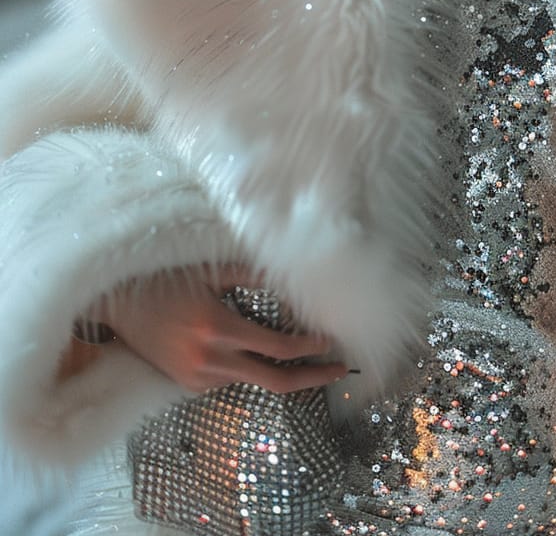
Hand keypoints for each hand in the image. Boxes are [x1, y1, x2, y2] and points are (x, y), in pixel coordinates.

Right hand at [93, 264, 347, 394]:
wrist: (117, 305)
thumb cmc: (164, 278)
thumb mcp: (210, 270)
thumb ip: (252, 275)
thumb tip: (293, 279)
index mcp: (217, 328)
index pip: (276, 348)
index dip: (308, 347)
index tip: (331, 340)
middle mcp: (208, 359)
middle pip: (272, 381)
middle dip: (310, 378)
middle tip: (339, 371)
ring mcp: (196, 378)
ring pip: (251, 382)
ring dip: (279, 371)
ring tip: (306, 355)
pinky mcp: (187, 385)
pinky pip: (229, 380)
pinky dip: (248, 368)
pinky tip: (256, 352)